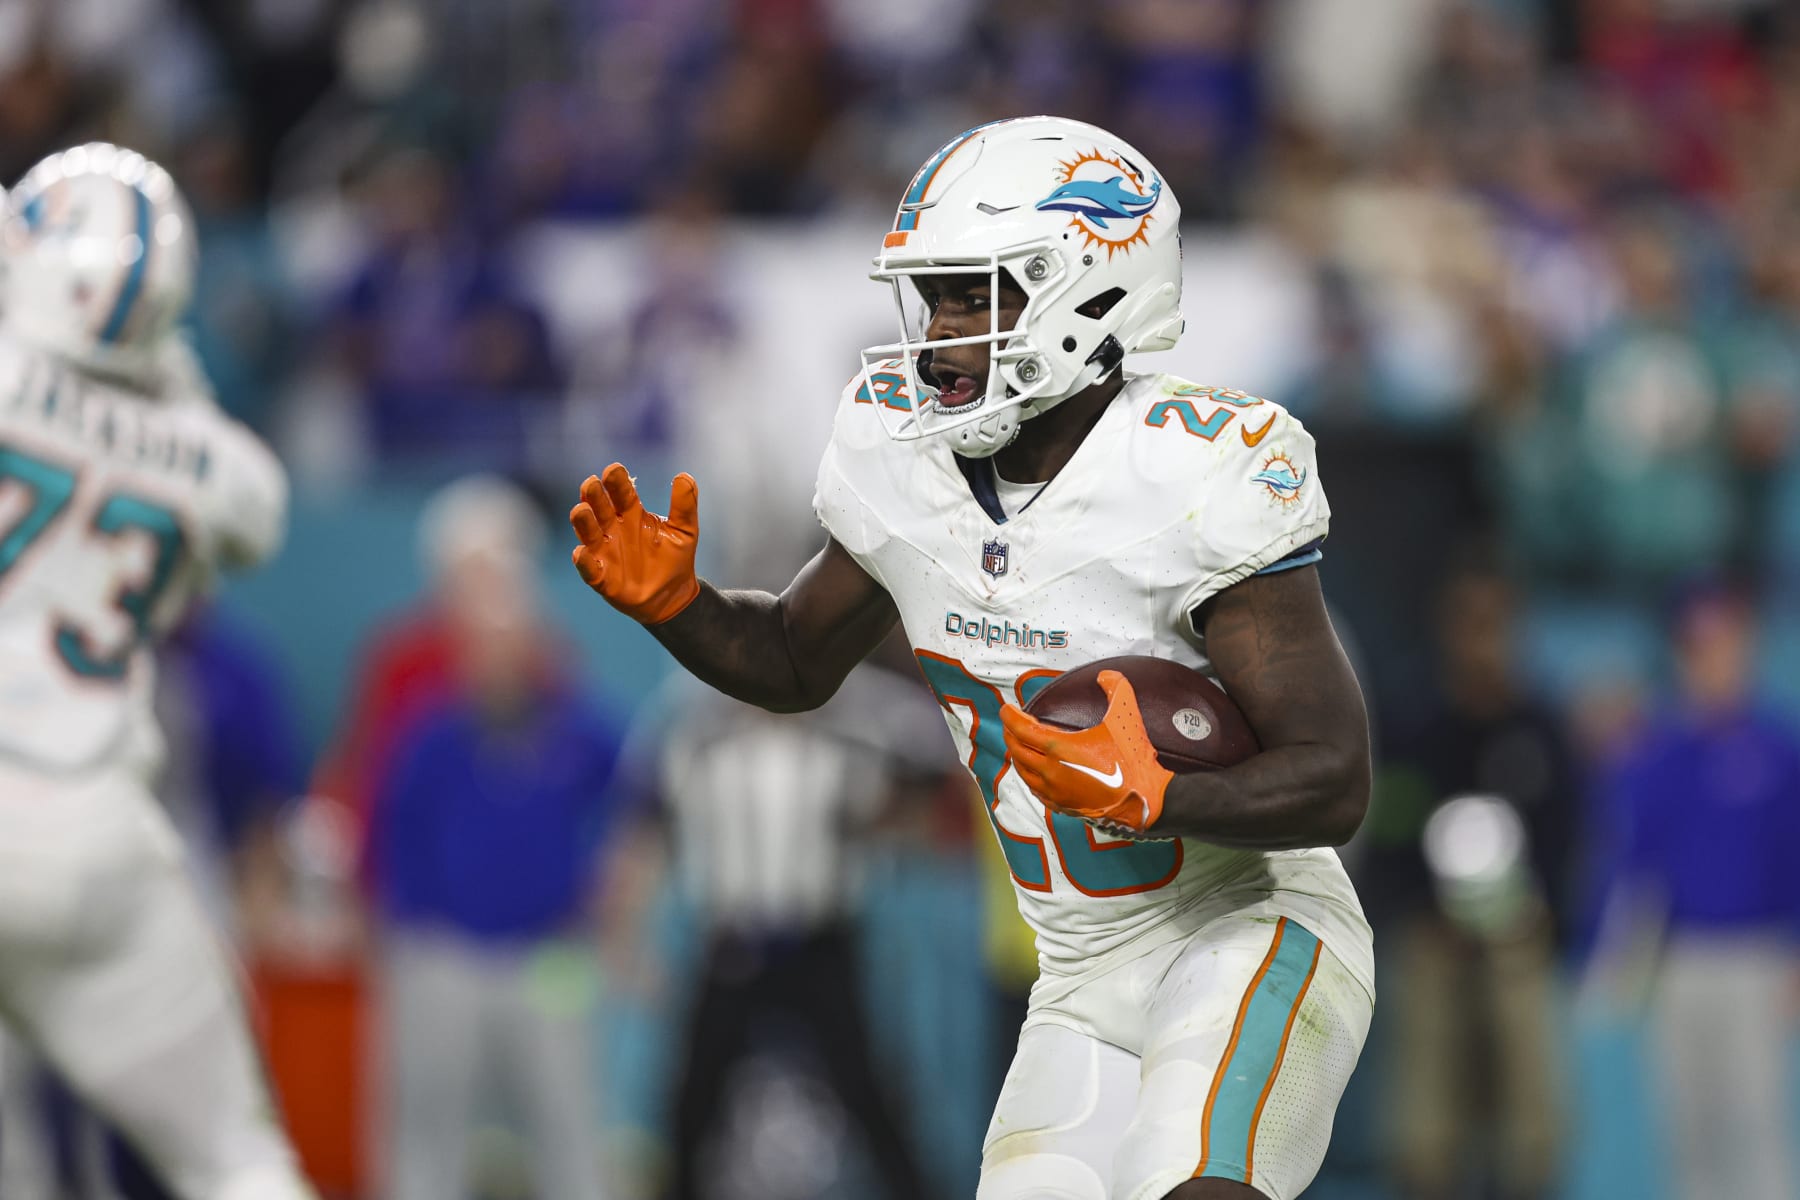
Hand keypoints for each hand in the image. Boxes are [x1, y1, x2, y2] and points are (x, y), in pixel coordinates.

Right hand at [569, 463, 701, 624]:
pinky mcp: (602, 578)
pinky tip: (581, 553)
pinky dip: (584, 562)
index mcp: (632, 514)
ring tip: (581, 509)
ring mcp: (605, 552)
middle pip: (599, 507)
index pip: (621, 492)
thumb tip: (684, 476)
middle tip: (592, 483)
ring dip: (583, 521)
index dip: (616, 481)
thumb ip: (684, 505)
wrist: (673, 595)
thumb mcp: (685, 530)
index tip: (613, 470)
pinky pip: (588, 569)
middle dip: (594, 495)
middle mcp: (613, 529)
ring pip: (588, 533)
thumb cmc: (675, 558)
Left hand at [1000, 670, 1173, 832]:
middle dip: (1010, 734)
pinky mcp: (1064, 806)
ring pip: (1023, 772)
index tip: (1006, 709)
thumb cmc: (1133, 761)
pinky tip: (1035, 771)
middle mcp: (1051, 772)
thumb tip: (1106, 676)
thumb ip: (1116, 689)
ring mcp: (1056, 792)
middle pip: (1018, 750)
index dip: (1010, 717)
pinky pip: (1036, 789)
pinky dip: (1029, 776)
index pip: (1022, 730)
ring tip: (1020, 744)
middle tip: (1011, 723)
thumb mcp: (1126, 717)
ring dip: (1018, 755)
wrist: (1145, 801)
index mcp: (1060, 749)